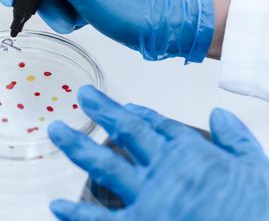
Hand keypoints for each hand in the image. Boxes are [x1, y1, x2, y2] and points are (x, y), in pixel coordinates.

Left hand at [47, 85, 268, 220]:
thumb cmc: (257, 211)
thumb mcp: (257, 169)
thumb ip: (236, 139)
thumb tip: (218, 114)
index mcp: (190, 152)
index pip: (158, 125)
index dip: (139, 113)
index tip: (124, 106)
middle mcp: (163, 169)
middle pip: (126, 131)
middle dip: (103, 110)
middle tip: (83, 95)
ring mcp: (148, 198)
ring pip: (104, 164)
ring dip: (78, 146)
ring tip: (56, 131)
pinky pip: (100, 220)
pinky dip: (77, 213)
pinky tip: (57, 205)